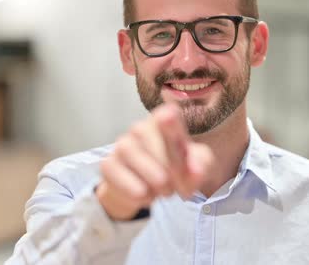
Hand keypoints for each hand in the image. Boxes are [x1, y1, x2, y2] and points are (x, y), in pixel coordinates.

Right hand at [95, 103, 213, 220]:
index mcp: (165, 123)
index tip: (179, 142)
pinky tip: (144, 194)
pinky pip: (115, 170)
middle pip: (146, 132)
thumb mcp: (195, 169)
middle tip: (175, 183)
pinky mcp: (108, 164)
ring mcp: (122, 145)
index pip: (168, 113)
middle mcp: (140, 128)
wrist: (145, 193)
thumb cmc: (173, 172)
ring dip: (149, 173)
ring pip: (129, 149)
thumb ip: (201, 166)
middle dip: (165, 161)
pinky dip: (131, 186)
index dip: (173, 128)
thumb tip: (196, 169)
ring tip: (162, 190)